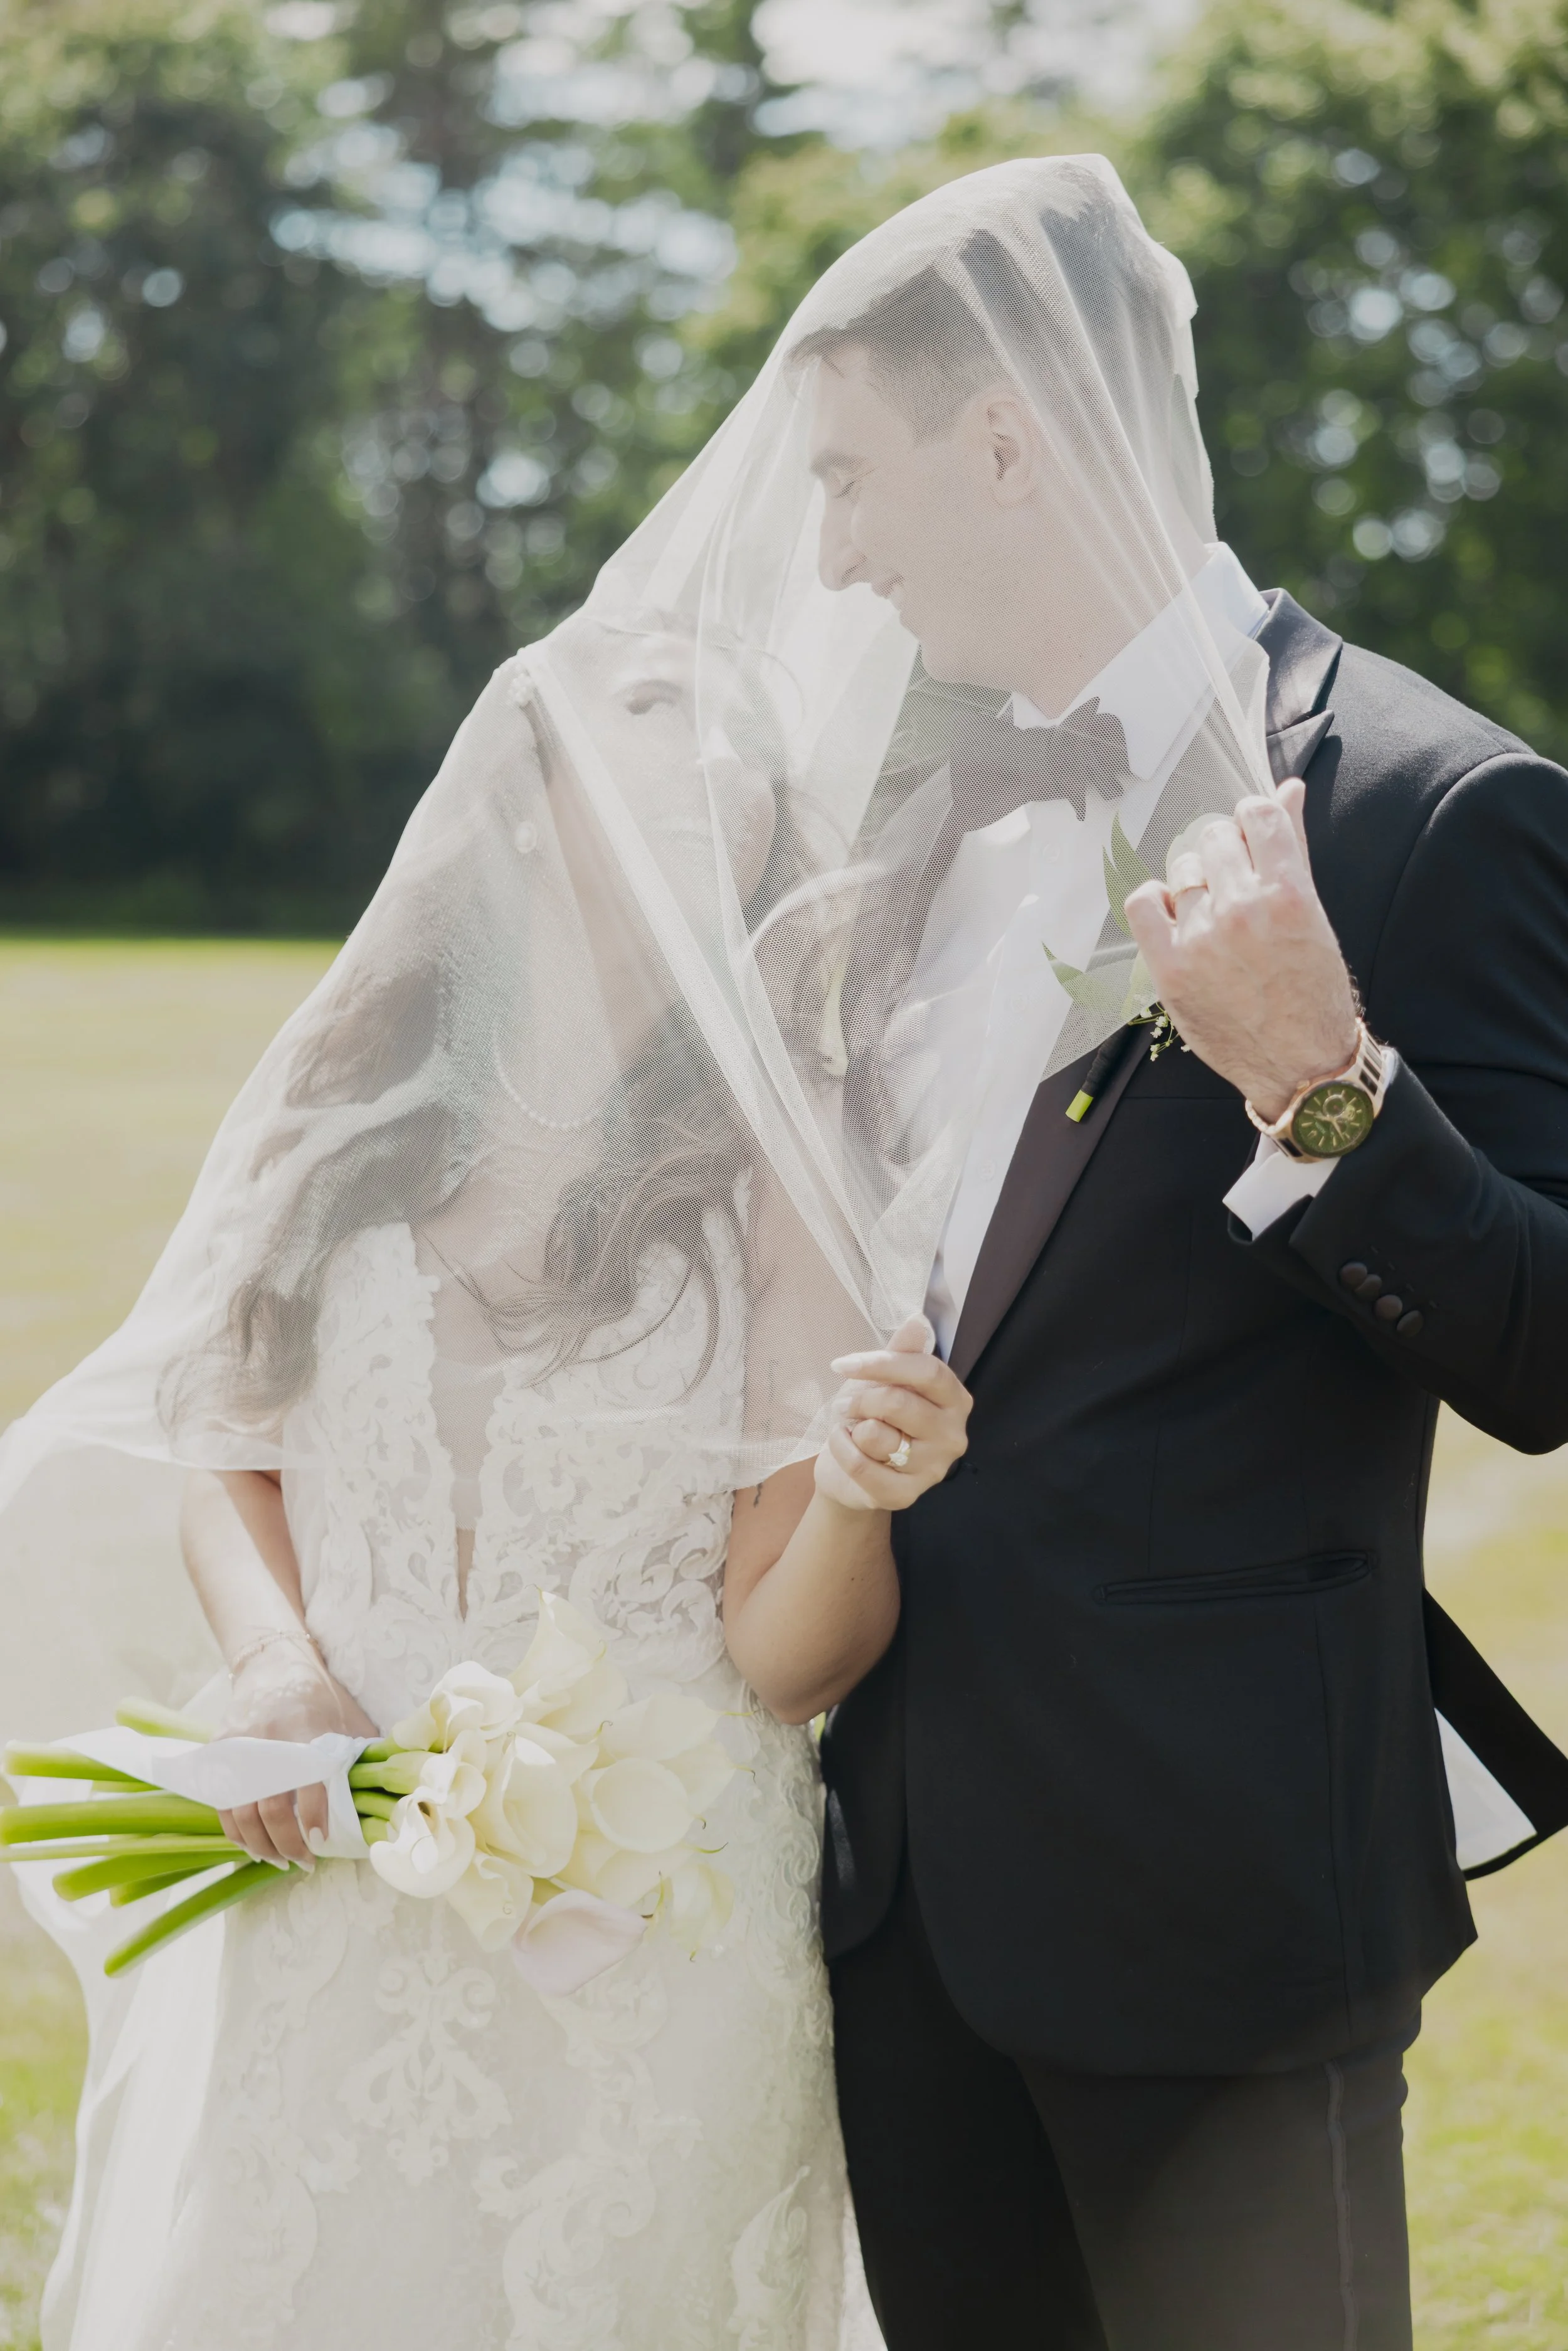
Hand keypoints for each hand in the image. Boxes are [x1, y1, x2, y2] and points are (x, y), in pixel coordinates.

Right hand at [213, 1644, 376, 1867]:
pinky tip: (254, 1846)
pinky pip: (223, 1805)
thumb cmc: (321, 1695)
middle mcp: (268, 1742)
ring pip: (242, 1813)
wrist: (273, 1664)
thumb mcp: (348, 1718)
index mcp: (306, 1732)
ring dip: (261, 1845)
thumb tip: (383, 1795)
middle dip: (288, 1843)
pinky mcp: (220, 1754)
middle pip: (271, 1807)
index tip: (322, 1841)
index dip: (316, 1817)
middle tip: (304, 1862)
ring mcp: (239, 1750)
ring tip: (280, 1860)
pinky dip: (237, 1832)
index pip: (310, 1784)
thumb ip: (361, 1754)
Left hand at [815, 1314, 971, 1512]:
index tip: (842, 1364)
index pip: (926, 1371)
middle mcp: (953, 1436)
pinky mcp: (905, 1496)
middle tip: (846, 1404)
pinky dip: (841, 1451)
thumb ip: (902, 1352)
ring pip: (878, 1436)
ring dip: (852, 1428)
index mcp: (955, 1400)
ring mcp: (933, 1469)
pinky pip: (861, 1466)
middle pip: (900, 1403)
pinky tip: (843, 1447)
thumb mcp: (884, 1378)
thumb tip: (917, 1320)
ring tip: (854, 1430)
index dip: (882, 1362)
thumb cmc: (872, 1416)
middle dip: (861, 1399)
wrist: (849, 1469)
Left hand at [1123, 779, 1359, 1121]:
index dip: (1252, 822)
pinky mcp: (1170, 968)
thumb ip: (1294, 846)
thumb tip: (1288, 788)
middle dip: (1225, 855)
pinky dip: (1156, 902)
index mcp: (1290, 893)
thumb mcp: (1315, 913)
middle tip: (1237, 888)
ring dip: (1196, 883)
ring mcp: (1202, 939)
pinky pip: (1144, 902)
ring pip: (1182, 869)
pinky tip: (1176, 917)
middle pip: (1213, 838)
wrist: (1300, 1063)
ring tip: (1216, 917)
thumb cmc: (1313, 990)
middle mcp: (1243, 910)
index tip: (1252, 842)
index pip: (1256, 813)